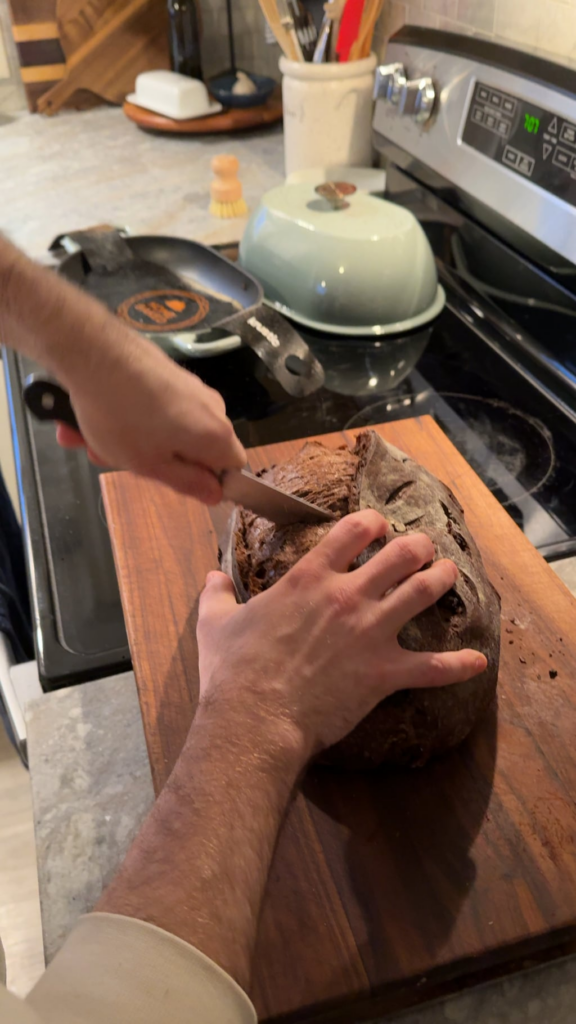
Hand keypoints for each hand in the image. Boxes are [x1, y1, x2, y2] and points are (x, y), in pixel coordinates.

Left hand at [0, 234, 244, 502]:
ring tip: (98, 441)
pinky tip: (100, 416)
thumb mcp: (150, 465)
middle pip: (201, 447)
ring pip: (174, 427)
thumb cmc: (123, 418)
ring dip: (140, 440)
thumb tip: (217, 494)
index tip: (177, 481)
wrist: (94, 352)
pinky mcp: (170, 372)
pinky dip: (134, 417)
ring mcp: (192, 386)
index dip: (210, 481)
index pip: (234, 469)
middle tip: (124, 462)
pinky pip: (159, 406)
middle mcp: (213, 407)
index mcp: (217, 435)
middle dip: (164, 460)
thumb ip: (188, 483)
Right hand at [197, 509, 486, 762]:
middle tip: (422, 547)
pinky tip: (478, 660)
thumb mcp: (215, 624)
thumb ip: (215, 595)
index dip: (371, 522)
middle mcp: (348, 596)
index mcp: (310, 579)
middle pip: (400, 554)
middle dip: (417, 545)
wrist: (254, 718)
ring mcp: (372, 632)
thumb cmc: (234, 671)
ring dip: (442, 579)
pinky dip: (459, 664)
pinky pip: (434, 667)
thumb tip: (210, 577)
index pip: (352, 531)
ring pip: (424, 592)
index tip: (377, 525)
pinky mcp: (386, 672)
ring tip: (450, 573)